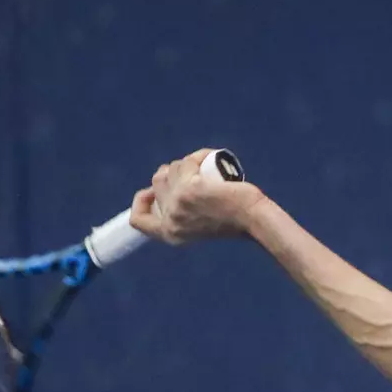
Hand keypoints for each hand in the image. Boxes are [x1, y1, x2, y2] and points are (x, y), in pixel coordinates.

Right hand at [128, 148, 266, 245]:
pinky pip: (187, 162)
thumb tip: (162, 188)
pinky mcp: (189, 188)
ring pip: (171, 168)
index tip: (153, 190)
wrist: (254, 220)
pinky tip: (212, 160)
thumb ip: (182, 215)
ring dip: (188, 162)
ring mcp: (177, 204)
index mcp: (170, 235)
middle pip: (157, 182)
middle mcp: (169, 221)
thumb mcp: (200, 225)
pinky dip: (200, 156)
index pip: (137, 220)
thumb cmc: (235, 221)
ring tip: (208, 169)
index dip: (141, 201)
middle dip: (174, 172)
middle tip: (196, 174)